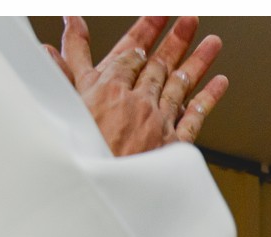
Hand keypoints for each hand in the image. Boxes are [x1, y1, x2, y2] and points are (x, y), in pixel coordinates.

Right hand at [44, 16, 228, 154]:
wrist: (100, 186)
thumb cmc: (80, 150)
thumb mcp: (65, 103)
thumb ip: (63, 70)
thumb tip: (50, 46)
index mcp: (111, 88)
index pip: (133, 52)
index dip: (148, 30)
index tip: (162, 14)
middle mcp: (138, 100)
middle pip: (161, 64)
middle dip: (177, 39)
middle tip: (190, 20)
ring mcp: (159, 121)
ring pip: (182, 84)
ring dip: (198, 60)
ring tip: (213, 41)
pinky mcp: (173, 144)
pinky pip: (196, 116)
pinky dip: (209, 98)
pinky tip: (220, 82)